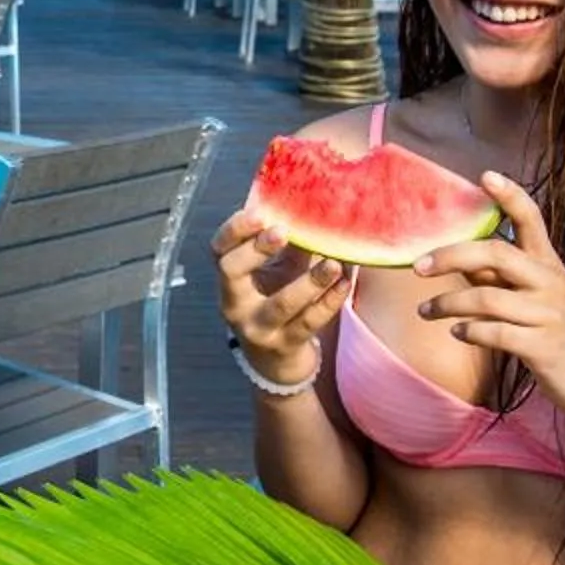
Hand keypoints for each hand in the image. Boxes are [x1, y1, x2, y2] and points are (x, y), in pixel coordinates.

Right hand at [211, 208, 349, 388]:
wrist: (275, 361)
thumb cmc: (276, 301)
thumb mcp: (277, 270)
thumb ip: (290, 243)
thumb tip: (315, 203)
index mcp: (231, 278)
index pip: (219, 249)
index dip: (234, 230)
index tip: (260, 213)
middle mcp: (236, 303)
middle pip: (232, 271)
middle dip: (256, 250)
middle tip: (284, 232)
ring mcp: (258, 328)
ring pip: (280, 304)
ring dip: (309, 283)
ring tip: (333, 264)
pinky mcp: (285, 345)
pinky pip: (308, 323)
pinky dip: (329, 303)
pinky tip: (345, 285)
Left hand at [410, 173, 564, 421]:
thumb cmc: (564, 333)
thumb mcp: (539, 298)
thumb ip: (502, 278)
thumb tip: (458, 261)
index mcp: (549, 264)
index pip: (531, 219)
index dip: (510, 195)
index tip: (485, 175)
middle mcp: (550, 283)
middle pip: (496, 253)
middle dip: (451, 256)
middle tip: (419, 267)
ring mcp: (548, 315)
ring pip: (487, 298)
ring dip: (447, 304)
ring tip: (426, 311)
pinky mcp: (543, 347)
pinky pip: (496, 333)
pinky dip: (469, 331)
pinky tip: (457, 333)